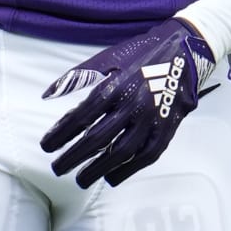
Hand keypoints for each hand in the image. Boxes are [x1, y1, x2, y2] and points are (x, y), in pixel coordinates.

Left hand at [40, 18, 216, 187]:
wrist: (184, 50)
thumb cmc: (142, 54)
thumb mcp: (107, 58)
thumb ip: (77, 77)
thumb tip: (48, 95)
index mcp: (115, 85)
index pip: (81, 116)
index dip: (61, 134)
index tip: (46, 146)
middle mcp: (133, 104)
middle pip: (98, 138)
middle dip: (74, 157)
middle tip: (57, 168)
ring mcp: (152, 118)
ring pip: (122, 151)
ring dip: (98, 168)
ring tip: (81, 179)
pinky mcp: (167, 128)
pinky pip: (146, 156)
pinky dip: (128, 170)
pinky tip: (111, 177)